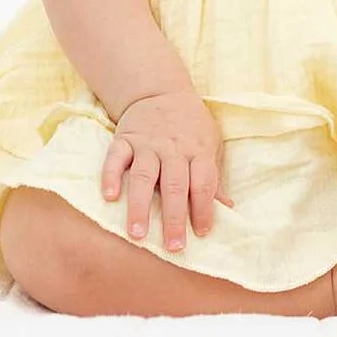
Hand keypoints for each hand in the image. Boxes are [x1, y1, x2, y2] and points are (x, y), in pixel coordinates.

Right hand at [100, 91, 229, 251]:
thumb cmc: (190, 126)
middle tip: (173, 246)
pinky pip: (115, 157)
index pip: (203, 183)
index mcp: (197, 151)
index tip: (202, 233)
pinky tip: (109, 196)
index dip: (204, 209)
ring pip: (143, 176)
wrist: (160, 90)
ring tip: (137, 234)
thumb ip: (214, 178)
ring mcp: (146, 144)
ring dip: (139, 206)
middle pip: (174, 185)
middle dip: (174, 217)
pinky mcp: (125, 138)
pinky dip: (110, 175)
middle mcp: (172, 149)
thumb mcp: (210, 145)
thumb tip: (227, 209)